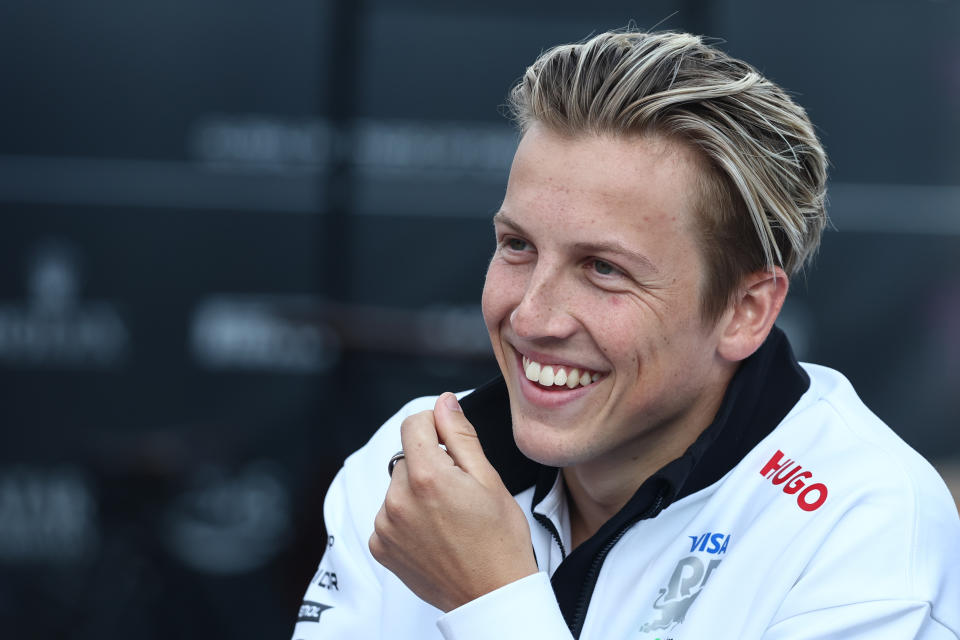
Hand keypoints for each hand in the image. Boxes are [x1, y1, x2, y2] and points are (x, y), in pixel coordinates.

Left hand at [369, 392, 537, 611]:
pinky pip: (389, 515)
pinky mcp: (381, 547)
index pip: (412, 424)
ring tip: (448, 517)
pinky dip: (407, 518)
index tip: (448, 440)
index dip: (433, 425)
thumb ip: (460, 435)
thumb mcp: (489, 479)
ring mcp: (386, 526)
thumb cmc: (500, 541)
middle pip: (407, 457)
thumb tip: (444, 402)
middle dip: (430, 464)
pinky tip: (433, 533)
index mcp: (427, 477)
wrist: (492, 595)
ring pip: (398, 486)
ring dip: (417, 492)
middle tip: (459, 491)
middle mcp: (399, 500)